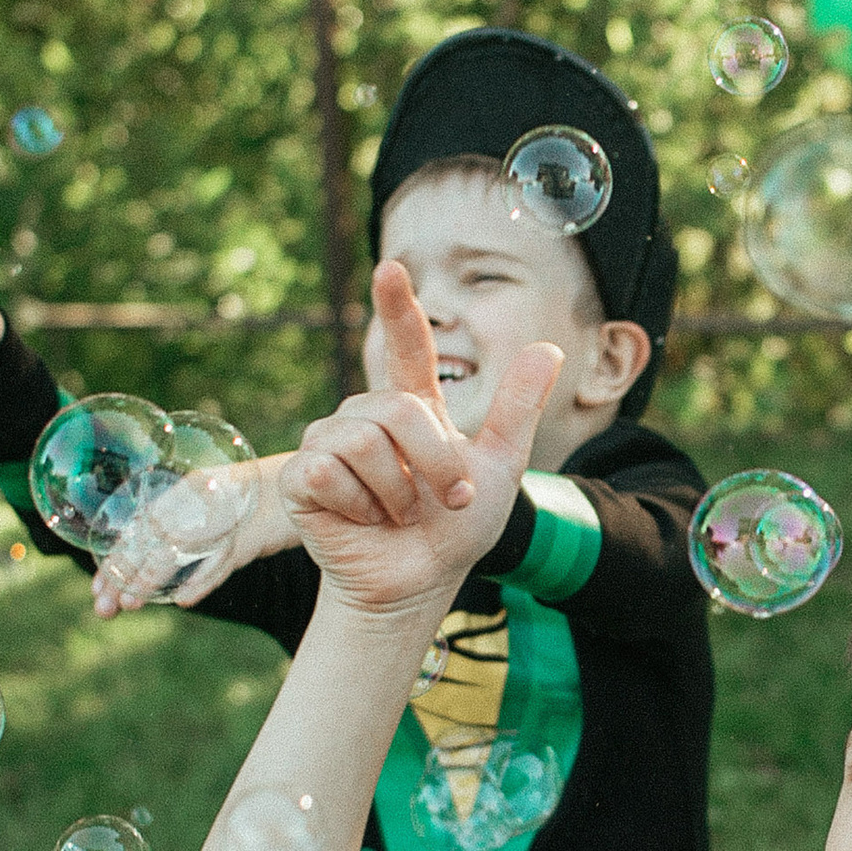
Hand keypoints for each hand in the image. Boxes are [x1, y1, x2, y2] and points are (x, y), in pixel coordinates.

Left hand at [91, 457, 298, 615]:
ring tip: (130, 604)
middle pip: (151, 541)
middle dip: (122, 576)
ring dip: (152, 579)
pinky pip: (222, 560)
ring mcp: (224, 519)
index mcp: (186, 494)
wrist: (310, 478)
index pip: (140, 528)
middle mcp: (198, 504)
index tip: (98, 588)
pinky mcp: (251, 534)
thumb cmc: (262, 498)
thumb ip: (194, 528)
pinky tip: (184, 600)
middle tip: (104, 608)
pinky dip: (203, 580)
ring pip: (179, 551)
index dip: (116, 558)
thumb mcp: (221, 510)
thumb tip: (160, 557)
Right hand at [285, 260, 560, 618]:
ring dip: (398, 491)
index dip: (398, 308)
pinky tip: (363, 521)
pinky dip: (360, 505)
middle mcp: (365, 418)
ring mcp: (328, 444)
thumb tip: (549, 348)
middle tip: (444, 501)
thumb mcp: (499, 466)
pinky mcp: (302, 478)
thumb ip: (516, 408)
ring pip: (363, 440)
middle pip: (397, 409)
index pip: (406, 348)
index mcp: (412, 409)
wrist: (418, 582)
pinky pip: (329, 470)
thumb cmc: (455, 530)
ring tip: (399, 514)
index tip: (391, 268)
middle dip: (434, 462)